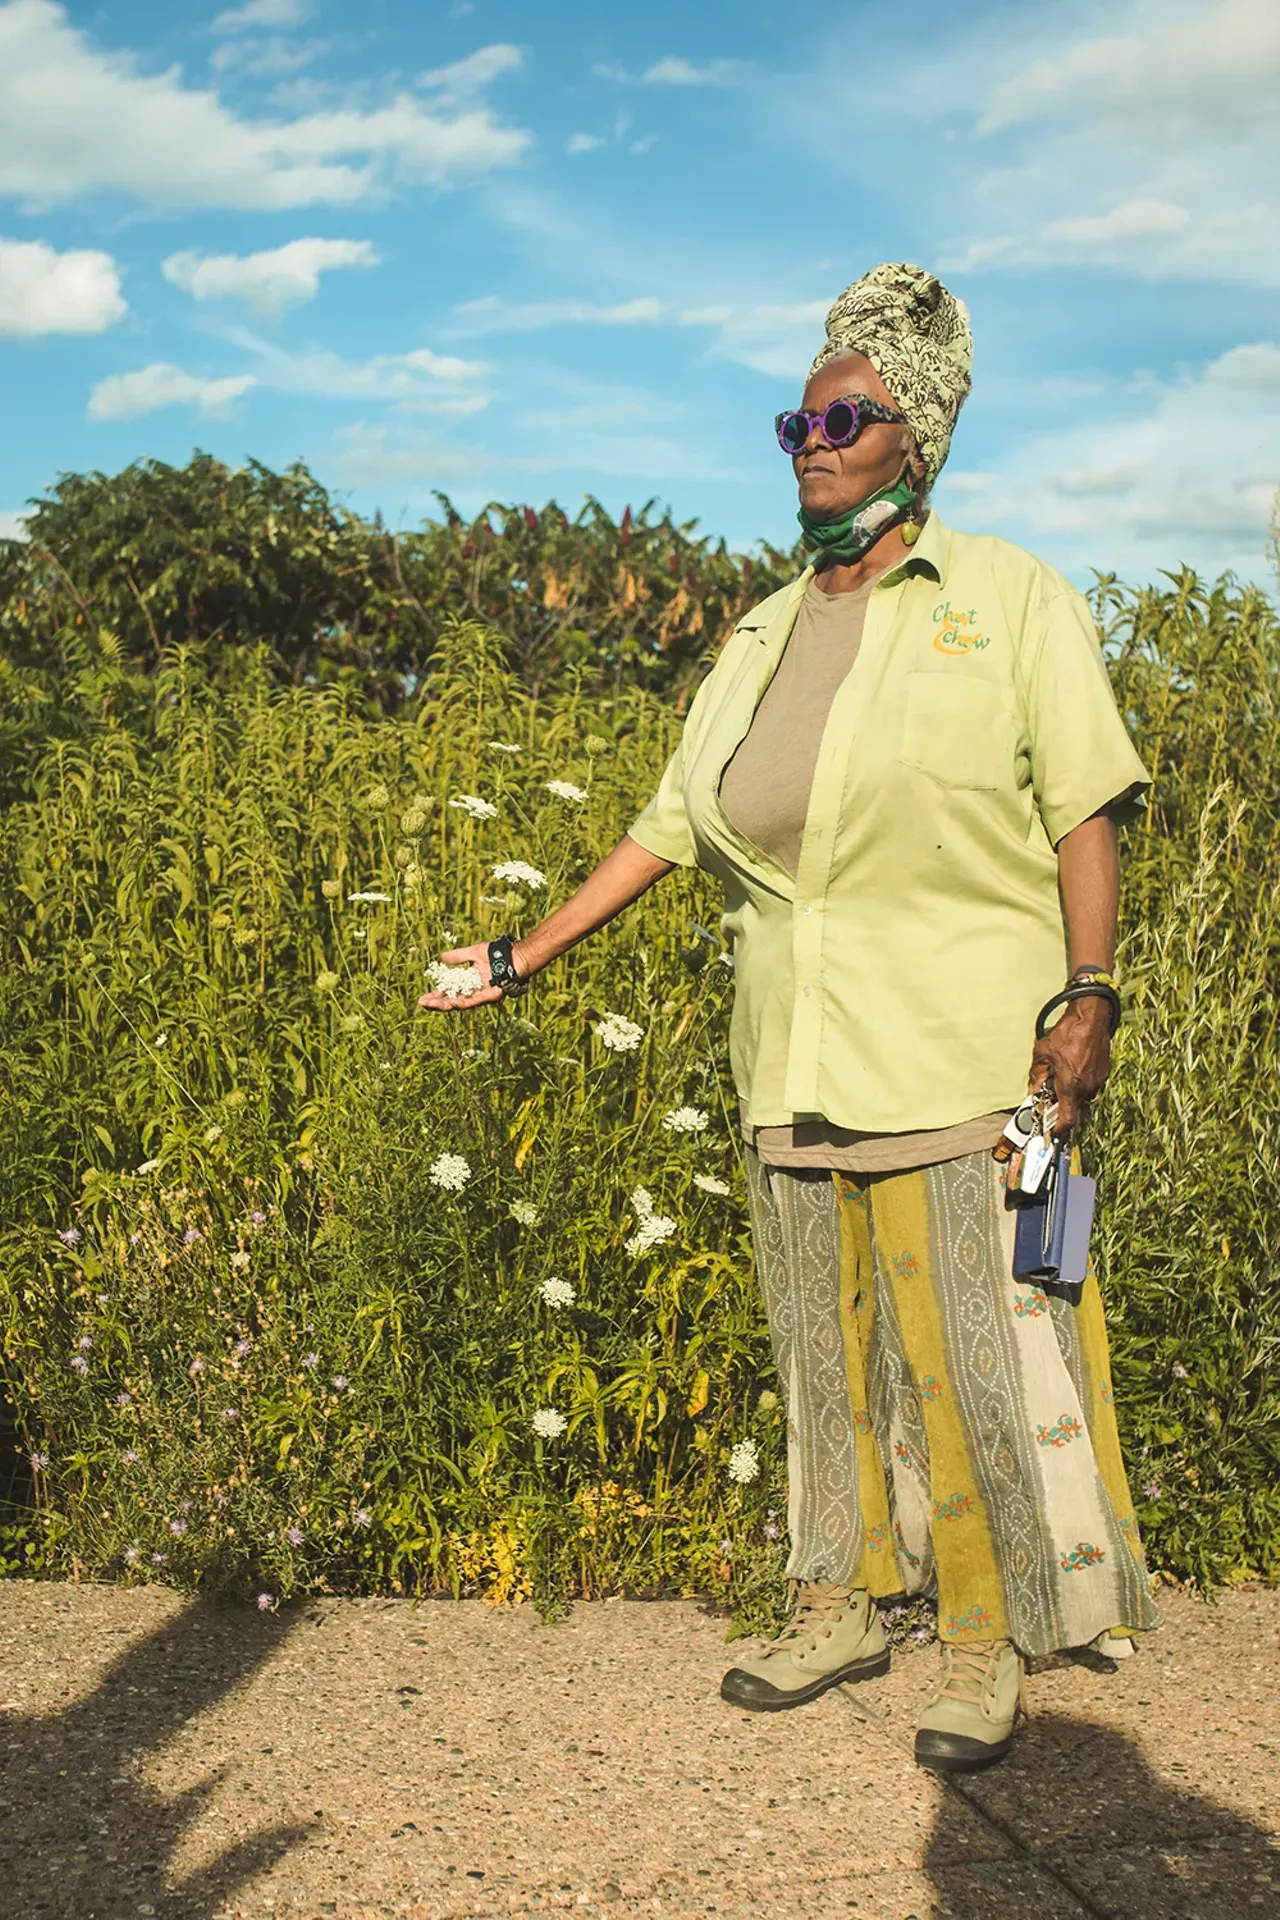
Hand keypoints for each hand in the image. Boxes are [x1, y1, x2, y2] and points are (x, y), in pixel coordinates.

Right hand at [417, 941, 506, 1013]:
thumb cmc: (496, 954)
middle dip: (436, 1003)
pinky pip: (473, 1001)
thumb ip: (458, 956)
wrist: (514, 956)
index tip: (423, 997)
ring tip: (430, 1004)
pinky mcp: (490, 996)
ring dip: (444, 1004)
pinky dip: (461, 1002)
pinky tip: (449, 1003)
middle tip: (421, 1003)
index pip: (449, 992)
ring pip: (460, 1004)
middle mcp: (474, 991)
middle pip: (452, 1000)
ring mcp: (481, 996)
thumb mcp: (472, 953)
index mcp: (468, 982)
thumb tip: (442, 957)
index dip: (436, 995)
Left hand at [1028, 998, 1112, 1135]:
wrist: (1091, 1017)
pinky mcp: (1104, 1071)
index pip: (1068, 1120)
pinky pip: (1090, 1083)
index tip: (1052, 1130)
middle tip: (1052, 1091)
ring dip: (1072, 1090)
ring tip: (1063, 1072)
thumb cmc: (1068, 1033)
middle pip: (1074, 1107)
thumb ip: (1037, 1076)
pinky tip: (1074, 1065)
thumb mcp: (1042, 1054)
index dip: (1059, 1129)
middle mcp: (1087, 1087)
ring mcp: (1098, 1080)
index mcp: (1071, 1086)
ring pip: (1083, 1094)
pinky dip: (1081, 1080)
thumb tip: (1033, 1089)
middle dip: (1062, 1103)